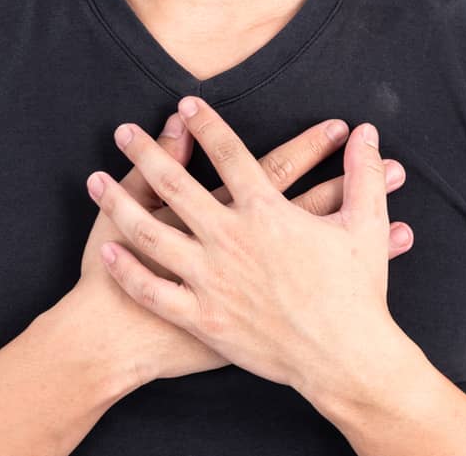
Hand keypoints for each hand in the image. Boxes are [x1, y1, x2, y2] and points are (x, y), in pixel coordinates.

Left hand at [70, 109, 413, 385]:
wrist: (346, 360)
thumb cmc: (357, 293)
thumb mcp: (367, 226)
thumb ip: (363, 174)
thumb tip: (369, 134)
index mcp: (267, 212)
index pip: (229, 154)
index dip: (206, 124)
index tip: (186, 104)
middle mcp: (231, 240)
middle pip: (176, 185)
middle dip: (147, 152)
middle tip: (124, 130)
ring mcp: (211, 280)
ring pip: (152, 235)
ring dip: (120, 204)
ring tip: (96, 179)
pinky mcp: (203, 319)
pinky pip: (154, 291)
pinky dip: (128, 271)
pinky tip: (108, 250)